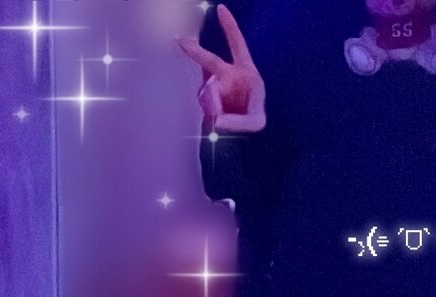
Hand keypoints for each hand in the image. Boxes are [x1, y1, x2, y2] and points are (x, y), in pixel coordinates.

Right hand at [179, 4, 265, 132]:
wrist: (244, 143)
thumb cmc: (254, 127)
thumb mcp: (255, 122)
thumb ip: (239, 120)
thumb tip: (216, 120)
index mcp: (246, 74)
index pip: (237, 45)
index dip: (229, 27)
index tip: (221, 9)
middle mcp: (228, 78)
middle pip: (209, 61)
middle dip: (195, 51)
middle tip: (180, 41)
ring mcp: (215, 90)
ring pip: (206, 92)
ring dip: (211, 104)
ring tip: (221, 122)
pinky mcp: (205, 103)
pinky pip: (202, 105)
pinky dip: (208, 115)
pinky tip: (216, 125)